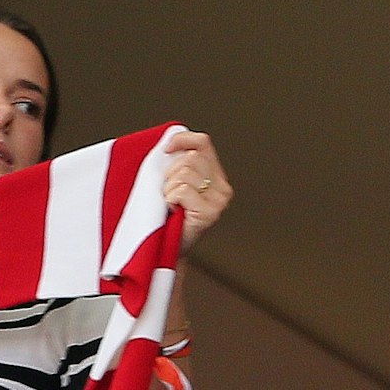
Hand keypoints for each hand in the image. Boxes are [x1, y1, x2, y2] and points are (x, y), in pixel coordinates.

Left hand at [162, 131, 232, 249]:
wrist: (166, 250)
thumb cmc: (168, 218)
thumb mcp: (175, 185)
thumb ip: (179, 165)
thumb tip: (168, 143)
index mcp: (217, 177)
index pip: (202, 143)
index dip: (182, 140)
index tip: (166, 150)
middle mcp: (223, 189)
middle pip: (190, 158)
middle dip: (171, 173)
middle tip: (169, 193)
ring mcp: (219, 202)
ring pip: (185, 172)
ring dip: (169, 188)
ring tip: (171, 203)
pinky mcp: (210, 213)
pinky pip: (182, 190)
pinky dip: (170, 198)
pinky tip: (173, 209)